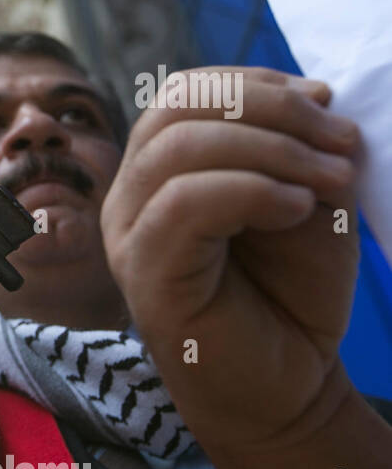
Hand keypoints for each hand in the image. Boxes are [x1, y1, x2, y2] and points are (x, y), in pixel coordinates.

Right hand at [101, 67, 361, 449]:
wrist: (287, 386)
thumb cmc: (290, 295)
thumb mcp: (306, 197)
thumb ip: (296, 146)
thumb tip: (309, 94)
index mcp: (161, 174)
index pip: (184, 93)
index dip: (256, 82)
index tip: (325, 102)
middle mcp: (131, 198)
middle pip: (176, 107)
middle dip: (270, 107)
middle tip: (340, 141)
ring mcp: (129, 235)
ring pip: (178, 147)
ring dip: (271, 148)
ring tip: (331, 179)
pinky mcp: (143, 273)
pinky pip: (183, 203)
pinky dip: (251, 190)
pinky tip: (297, 208)